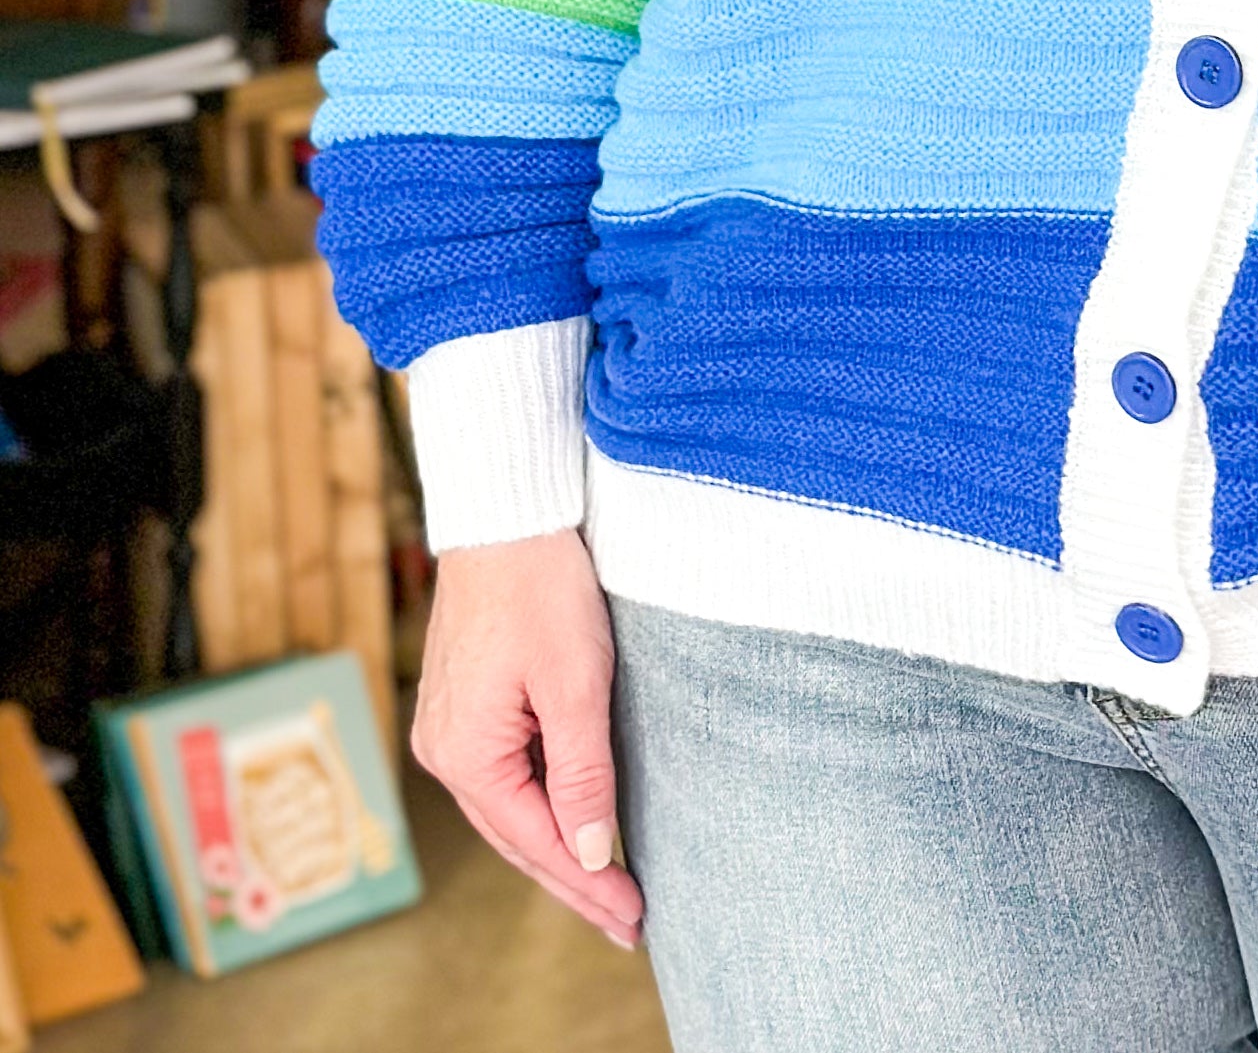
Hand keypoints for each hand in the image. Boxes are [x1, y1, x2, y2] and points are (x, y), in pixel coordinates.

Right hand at [412, 529, 642, 949]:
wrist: (504, 512)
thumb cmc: (540, 586)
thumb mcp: (574, 682)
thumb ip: (583, 773)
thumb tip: (594, 853)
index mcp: (466, 754)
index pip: (538, 841)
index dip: (589, 884)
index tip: (635, 918)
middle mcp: (444, 752)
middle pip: (519, 837)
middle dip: (576, 881)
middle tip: (628, 922)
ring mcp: (449, 729)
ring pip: (511, 811)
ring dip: (560, 848)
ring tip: (608, 890)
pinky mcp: (464, 705)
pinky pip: (505, 778)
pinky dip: (542, 807)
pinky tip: (572, 824)